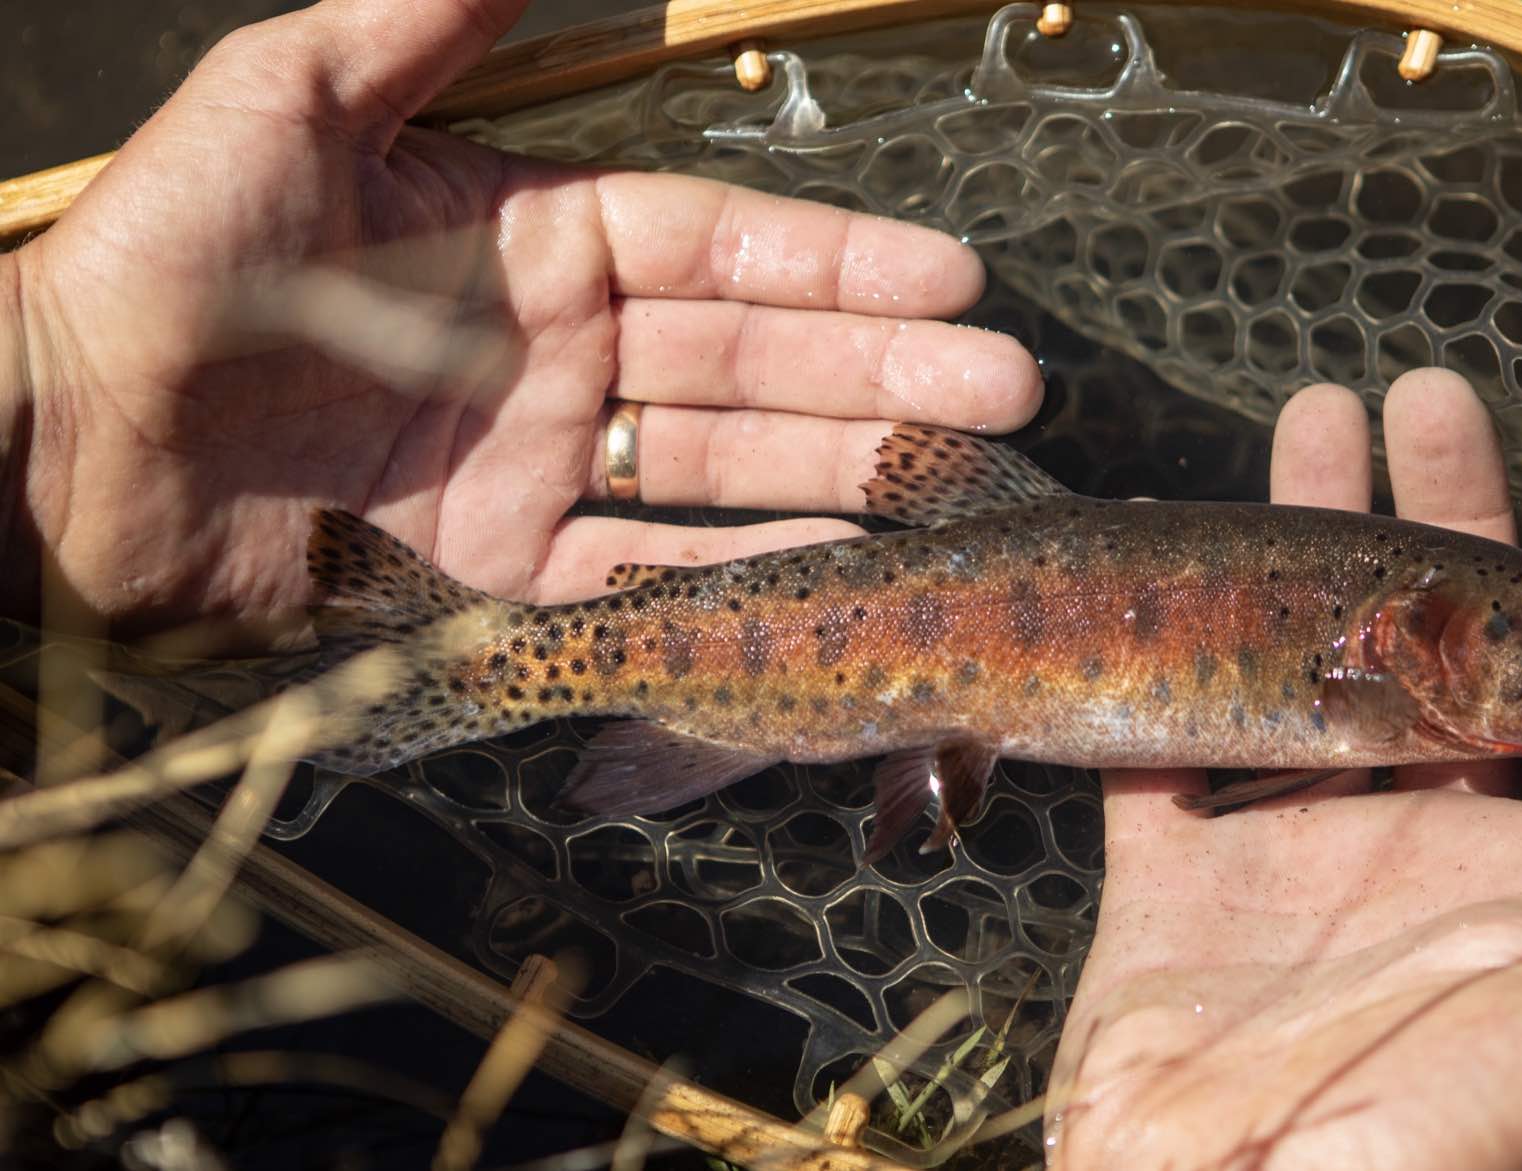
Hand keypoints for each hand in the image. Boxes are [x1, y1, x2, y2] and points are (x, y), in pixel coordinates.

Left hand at [2, 0, 1037, 641]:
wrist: (55, 447)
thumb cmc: (161, 262)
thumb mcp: (289, 105)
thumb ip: (418, 24)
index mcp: (532, 235)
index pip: (722, 244)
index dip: (840, 261)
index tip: (953, 279)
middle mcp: (556, 350)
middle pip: (753, 357)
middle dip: (884, 374)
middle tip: (1007, 391)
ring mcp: (534, 466)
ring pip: (719, 467)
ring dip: (840, 473)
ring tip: (955, 479)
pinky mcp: (496, 577)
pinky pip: (638, 578)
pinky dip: (733, 581)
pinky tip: (832, 573)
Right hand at [1046, 370, 1521, 1169]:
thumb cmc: (1444, 1150)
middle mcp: (1421, 856)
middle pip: (1438, 653)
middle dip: (1436, 521)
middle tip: (1425, 402)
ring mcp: (1293, 863)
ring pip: (1305, 668)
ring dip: (1305, 557)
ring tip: (1305, 434)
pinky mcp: (1174, 886)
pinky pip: (1166, 754)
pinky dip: (1162, 673)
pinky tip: (1172, 584)